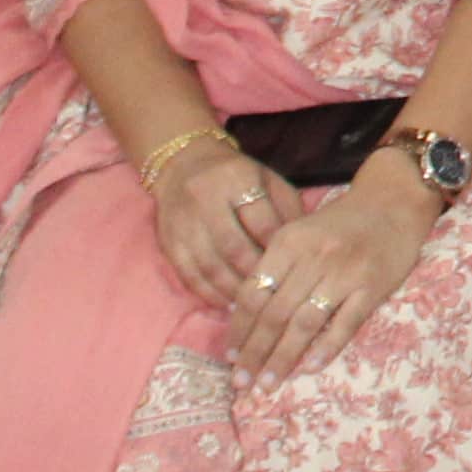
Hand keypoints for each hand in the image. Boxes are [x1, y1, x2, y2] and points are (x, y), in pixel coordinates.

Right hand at [145, 137, 285, 307]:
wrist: (183, 165)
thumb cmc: (238, 177)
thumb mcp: (268, 181)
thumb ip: (287, 210)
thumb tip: (302, 250)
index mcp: (236, 179)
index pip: (261, 222)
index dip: (278, 249)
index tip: (293, 268)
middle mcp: (205, 200)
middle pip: (234, 247)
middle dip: (257, 274)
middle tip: (276, 294)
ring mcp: (183, 224)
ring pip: (210, 266)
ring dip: (234, 290)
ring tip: (255, 305)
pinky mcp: (169, 243)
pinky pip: (189, 276)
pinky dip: (210, 294)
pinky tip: (228, 305)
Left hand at [230, 163, 439, 380]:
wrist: (393, 203)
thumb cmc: (340, 222)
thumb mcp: (299, 232)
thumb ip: (274, 266)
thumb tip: (244, 312)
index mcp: (288, 242)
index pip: (254, 293)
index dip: (239, 328)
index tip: (229, 356)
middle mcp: (313, 257)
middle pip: (275, 313)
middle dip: (255, 352)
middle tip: (241, 381)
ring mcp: (344, 273)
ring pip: (305, 324)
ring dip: (283, 358)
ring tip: (268, 384)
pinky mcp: (372, 287)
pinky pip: (346, 323)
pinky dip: (327, 347)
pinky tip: (311, 367)